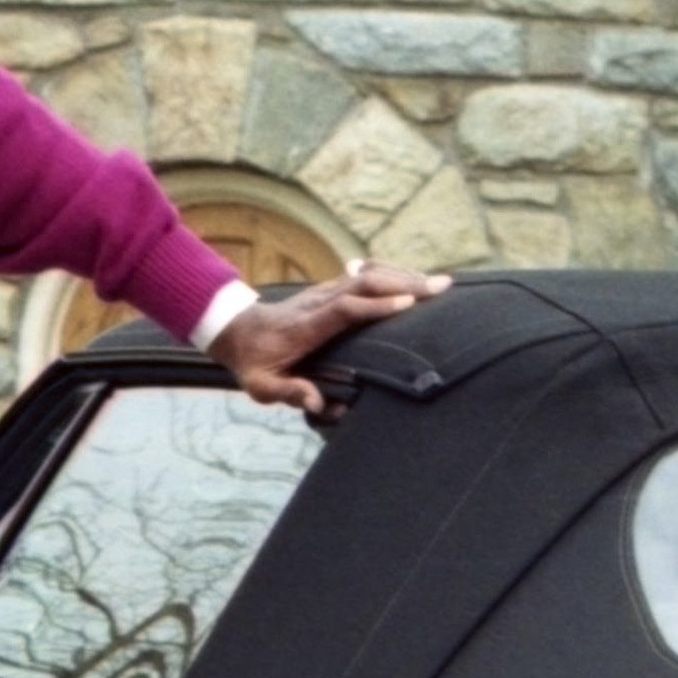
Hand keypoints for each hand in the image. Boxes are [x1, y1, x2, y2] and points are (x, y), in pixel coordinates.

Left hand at [212, 262, 448, 418]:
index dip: (376, 306)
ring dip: (404, 275)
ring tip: (440, 282)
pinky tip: (414, 278)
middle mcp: (318, 302)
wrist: (235, 330)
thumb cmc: (253, 362)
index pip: (345, 309)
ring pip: (368, 274)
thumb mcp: (261, 386)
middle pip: (365, 283)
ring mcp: (324, 292)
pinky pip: (365, 276)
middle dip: (405, 283)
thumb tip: (318, 403)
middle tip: (442, 288)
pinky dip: (392, 274)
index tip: (409, 304)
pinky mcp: (330, 290)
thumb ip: (289, 392)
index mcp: (306, 327)